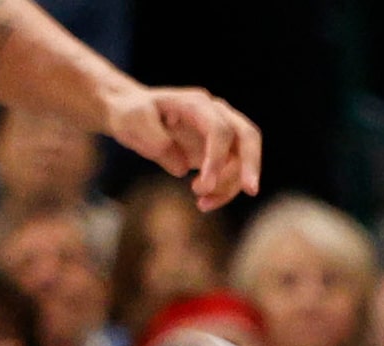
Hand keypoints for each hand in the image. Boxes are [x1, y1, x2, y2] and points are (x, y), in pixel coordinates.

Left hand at [100, 83, 261, 211]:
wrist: (133, 113)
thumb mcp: (133, 123)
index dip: (216, 159)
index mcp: (195, 104)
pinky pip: (233, 172)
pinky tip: (203, 203)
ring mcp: (221, 132)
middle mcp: (215, 114)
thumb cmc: (132, 115)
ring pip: (242, 159)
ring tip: (201, 203)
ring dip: (229, 186)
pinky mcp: (219, 151)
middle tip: (250, 191)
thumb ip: (157, 141)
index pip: (219, 130)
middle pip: (248, 136)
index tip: (198, 188)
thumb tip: (183, 168)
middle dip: (251, 165)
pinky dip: (224, 190)